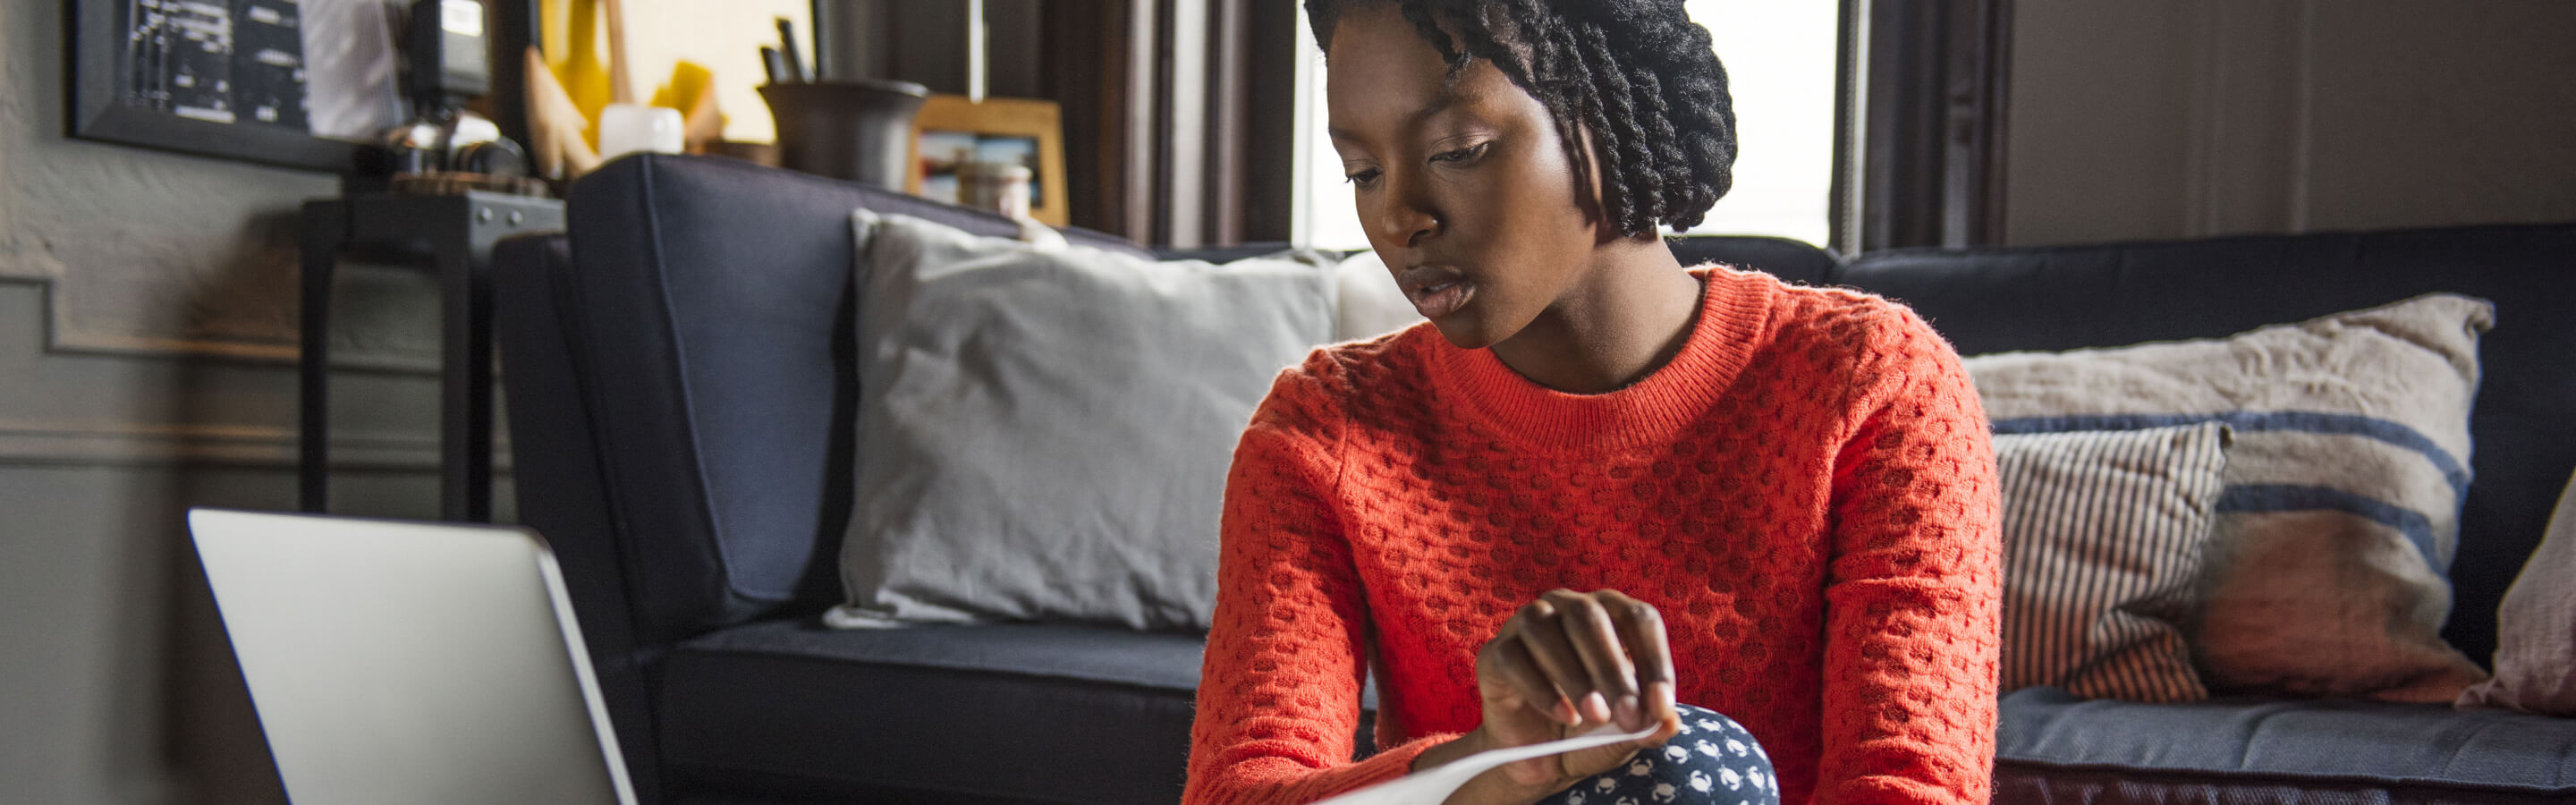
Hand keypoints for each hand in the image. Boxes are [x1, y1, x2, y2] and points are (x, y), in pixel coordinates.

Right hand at [1457, 589, 1681, 799]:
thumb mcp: (1627, 734)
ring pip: (1546, 629)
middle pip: (1590, 617)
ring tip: (1595, 715)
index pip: (1638, 618)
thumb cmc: (1591, 731)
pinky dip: (1542, 689)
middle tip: (1628, 717)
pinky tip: (1565, 716)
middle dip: (1613, 669)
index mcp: (1610, 614)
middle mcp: (1567, 607)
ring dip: (1575, 675)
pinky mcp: (1495, 653)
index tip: (1661, 706)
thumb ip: (1649, 727)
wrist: (1541, 757)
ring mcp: (1526, 625)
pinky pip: (1514, 659)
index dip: (1654, 660)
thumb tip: (1670, 722)